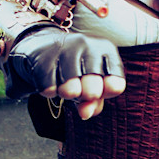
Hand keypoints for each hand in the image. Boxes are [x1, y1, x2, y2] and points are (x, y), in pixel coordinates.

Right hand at [8, 26, 124, 118]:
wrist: (43, 44)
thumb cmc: (76, 67)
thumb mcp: (93, 81)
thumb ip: (95, 101)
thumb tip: (85, 113)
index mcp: (106, 49)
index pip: (115, 85)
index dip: (106, 94)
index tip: (99, 88)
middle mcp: (87, 45)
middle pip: (93, 90)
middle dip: (86, 96)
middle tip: (80, 88)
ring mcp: (64, 50)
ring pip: (71, 90)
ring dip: (67, 94)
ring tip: (66, 85)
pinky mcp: (43, 59)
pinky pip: (50, 89)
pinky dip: (50, 91)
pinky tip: (52, 80)